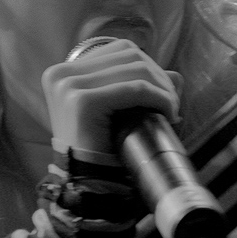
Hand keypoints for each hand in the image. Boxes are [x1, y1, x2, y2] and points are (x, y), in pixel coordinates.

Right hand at [41, 39, 182, 154]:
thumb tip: (176, 75)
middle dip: (158, 76)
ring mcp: (68, 86)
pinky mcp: (82, 101)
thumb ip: (143, 87)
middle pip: (128, 55)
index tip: (164, 93)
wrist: (89, 187)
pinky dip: (158, 97)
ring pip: (135, 69)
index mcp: (63, 72)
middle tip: (172, 104)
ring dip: (162, 87)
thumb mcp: (120, 111)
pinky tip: (168, 113)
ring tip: (171, 110)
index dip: (149, 67)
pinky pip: (135, 89)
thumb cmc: (104, 150)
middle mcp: (60, 74)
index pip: (119, 50)